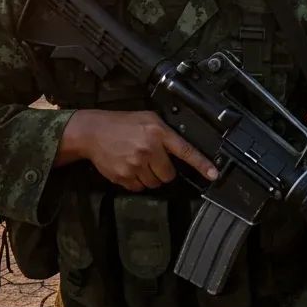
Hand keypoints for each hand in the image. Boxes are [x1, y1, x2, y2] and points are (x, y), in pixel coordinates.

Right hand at [56, 109, 218, 191]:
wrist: (92, 132)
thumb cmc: (122, 123)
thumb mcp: (148, 118)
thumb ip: (166, 132)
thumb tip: (181, 148)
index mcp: (158, 133)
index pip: (185, 150)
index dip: (201, 164)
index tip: (213, 174)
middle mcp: (148, 149)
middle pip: (169, 174)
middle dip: (164, 170)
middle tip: (154, 160)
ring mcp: (135, 165)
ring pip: (155, 183)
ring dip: (151, 177)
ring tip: (140, 162)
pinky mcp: (123, 176)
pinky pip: (139, 188)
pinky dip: (137, 182)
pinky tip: (129, 167)